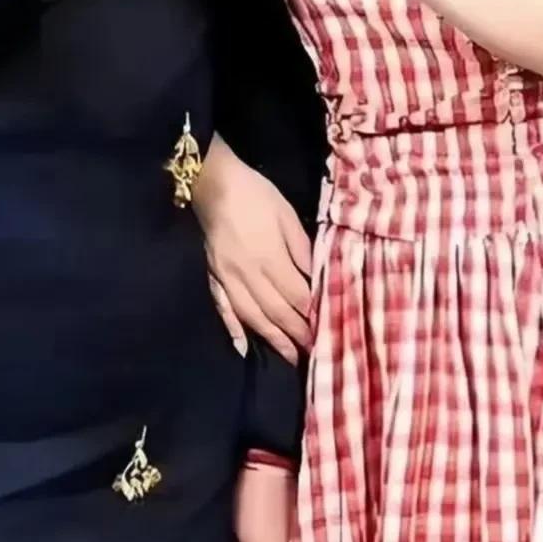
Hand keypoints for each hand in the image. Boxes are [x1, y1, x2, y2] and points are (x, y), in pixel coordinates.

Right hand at [195, 151, 311, 362]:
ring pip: (252, 317)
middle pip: (276, 311)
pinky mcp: (213, 276)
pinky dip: (232, 329)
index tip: (328, 332)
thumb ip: (302, 249)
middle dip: (297, 335)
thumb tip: (317, 279)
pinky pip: (223, 307)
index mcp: (270, 258)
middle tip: (315, 355)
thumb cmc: (256, 195)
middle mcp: (249, 275)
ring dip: (272, 340)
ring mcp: (228, 278)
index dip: (312, 316)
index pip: (296, 295)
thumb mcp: (287, 215)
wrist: (213, 183)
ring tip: (290, 358)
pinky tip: (242, 347)